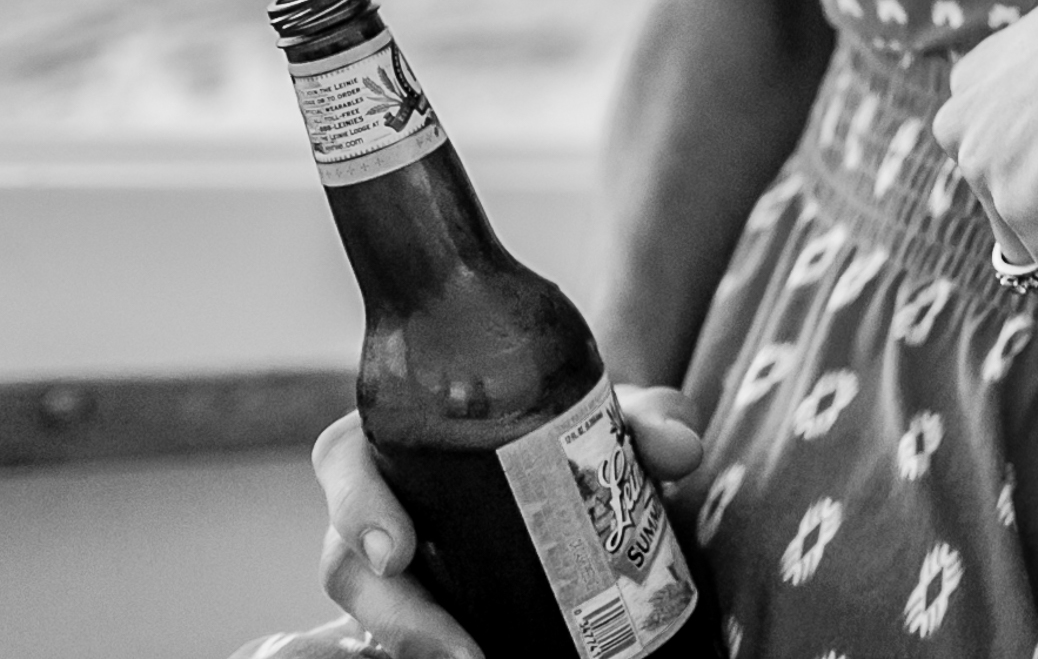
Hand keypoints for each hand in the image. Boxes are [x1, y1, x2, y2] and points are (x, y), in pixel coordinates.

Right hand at [275, 387, 704, 658]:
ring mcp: (399, 563)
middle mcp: (389, 501)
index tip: (393, 552)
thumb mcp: (614, 416)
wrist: (593, 471)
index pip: (345, 460)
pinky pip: (408, 635)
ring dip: (414, 643)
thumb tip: (679, 449)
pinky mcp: (426, 602)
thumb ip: (650, 418)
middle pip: (346, 559)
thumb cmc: (580, 429)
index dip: (355, 506)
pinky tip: (480, 657)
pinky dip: (434, 649)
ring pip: (372, 610)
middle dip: (388, 610)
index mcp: (409, 434)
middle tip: (452, 645)